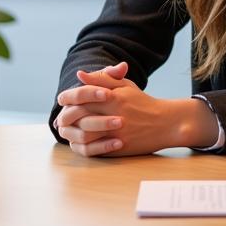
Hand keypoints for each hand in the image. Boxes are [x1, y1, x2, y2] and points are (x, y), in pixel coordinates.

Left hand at [55, 63, 216, 156]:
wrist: (165, 123)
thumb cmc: (142, 102)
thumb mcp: (124, 85)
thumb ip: (101, 79)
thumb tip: (80, 74)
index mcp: (112, 97)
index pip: (80, 96)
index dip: (67, 97)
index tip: (62, 99)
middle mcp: (112, 115)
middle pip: (77, 115)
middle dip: (64, 116)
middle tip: (60, 117)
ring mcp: (114, 133)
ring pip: (82, 134)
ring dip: (71, 132)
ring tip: (67, 129)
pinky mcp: (118, 148)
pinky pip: (93, 150)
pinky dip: (82, 146)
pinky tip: (78, 141)